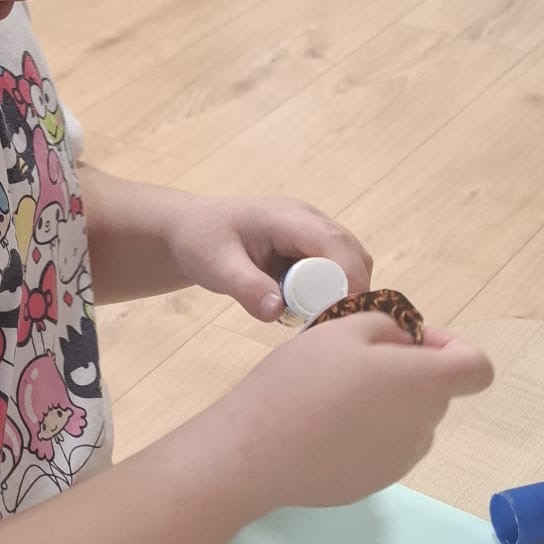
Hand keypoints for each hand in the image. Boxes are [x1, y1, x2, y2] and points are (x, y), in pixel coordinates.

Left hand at [165, 194, 371, 320]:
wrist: (190, 231)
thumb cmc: (200, 241)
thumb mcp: (216, 266)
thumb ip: (246, 287)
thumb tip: (277, 312)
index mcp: (289, 218)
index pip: (336, 244)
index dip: (347, 279)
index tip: (340, 314)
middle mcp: (309, 222)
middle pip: (353, 256)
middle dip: (350, 291)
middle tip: (326, 325)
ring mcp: (312, 236)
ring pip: (349, 266)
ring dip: (340, 294)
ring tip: (311, 319)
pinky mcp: (309, 251)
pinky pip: (334, 274)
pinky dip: (328, 295)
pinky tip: (302, 312)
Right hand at [207, 314, 493, 516]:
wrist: (256, 452)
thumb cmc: (301, 381)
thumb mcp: (343, 329)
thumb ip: (391, 327)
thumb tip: (409, 344)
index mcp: (424, 383)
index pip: (477, 369)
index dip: (452, 348)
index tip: (410, 342)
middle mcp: (424, 426)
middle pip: (437, 392)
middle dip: (409, 373)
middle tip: (355, 363)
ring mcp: (402, 461)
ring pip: (411, 421)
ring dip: (389, 406)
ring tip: (334, 399)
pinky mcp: (376, 483)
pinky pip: (386, 448)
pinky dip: (368, 435)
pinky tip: (325, 431)